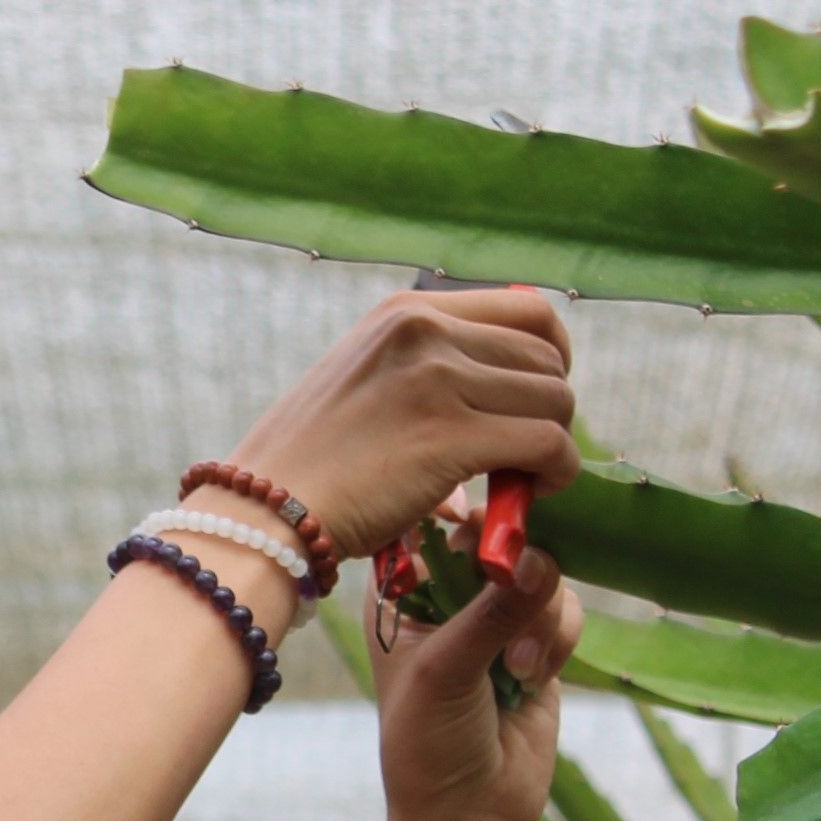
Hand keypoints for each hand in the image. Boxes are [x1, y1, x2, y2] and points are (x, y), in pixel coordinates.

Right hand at [222, 288, 579, 557]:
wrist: (264, 510)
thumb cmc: (307, 463)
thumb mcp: (363, 379)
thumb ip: (424, 366)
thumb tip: (500, 390)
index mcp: (407, 312)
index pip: (528, 309)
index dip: (550, 356)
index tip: (533, 397)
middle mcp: (426, 330)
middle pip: (547, 357)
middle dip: (548, 408)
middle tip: (522, 452)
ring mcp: (439, 379)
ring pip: (555, 400)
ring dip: (552, 444)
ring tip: (522, 478)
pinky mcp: (452, 436)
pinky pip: (548, 444)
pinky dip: (556, 472)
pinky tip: (534, 493)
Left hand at [372, 532, 581, 820]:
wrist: (468, 814)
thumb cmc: (429, 744)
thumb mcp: (449, 670)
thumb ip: (493, 610)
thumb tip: (538, 557)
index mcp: (398, 591)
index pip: (427, 521)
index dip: (460, 508)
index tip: (488, 518)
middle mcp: (445, 596)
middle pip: (496, 535)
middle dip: (514, 562)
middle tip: (522, 577)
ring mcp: (493, 617)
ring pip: (540, 571)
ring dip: (539, 613)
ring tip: (516, 665)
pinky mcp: (536, 642)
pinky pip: (565, 608)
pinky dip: (558, 637)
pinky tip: (533, 677)